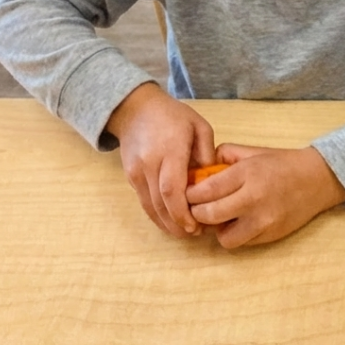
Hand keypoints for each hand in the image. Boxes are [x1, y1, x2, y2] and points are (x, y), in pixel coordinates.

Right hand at [105, 82, 215, 236]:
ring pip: (149, 206)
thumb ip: (208, 152)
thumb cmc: (173, 116)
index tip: (196, 225)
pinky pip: (143, 201)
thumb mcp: (199, 126)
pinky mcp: (130, 177)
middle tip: (194, 235)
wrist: (136, 109)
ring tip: (184, 233)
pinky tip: (169, 222)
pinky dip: (156, 215)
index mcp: (170, 150)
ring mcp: (137, 172)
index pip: (172, 188)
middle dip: (176, 223)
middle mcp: (149, 164)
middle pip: (160, 202)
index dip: (182, 211)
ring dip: (165, 224)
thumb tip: (214, 179)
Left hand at [185, 144, 344, 248]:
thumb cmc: (282, 163)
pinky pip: (242, 242)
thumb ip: (224, 156)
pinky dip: (235, 234)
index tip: (187, 193)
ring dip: (217, 229)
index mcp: (248, 173)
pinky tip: (238, 221)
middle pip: (208, 215)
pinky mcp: (271, 235)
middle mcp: (254, 198)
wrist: (318, 179)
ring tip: (221, 218)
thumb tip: (198, 170)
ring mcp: (264, 220)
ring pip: (223, 237)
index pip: (205, 190)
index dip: (190, 194)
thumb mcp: (252, 151)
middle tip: (198, 207)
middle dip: (197, 212)